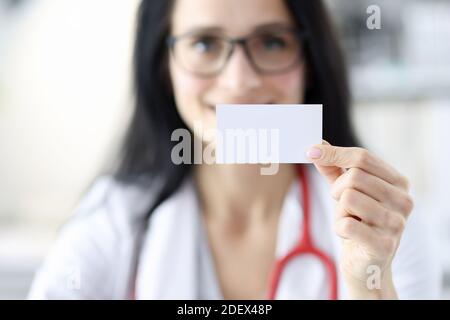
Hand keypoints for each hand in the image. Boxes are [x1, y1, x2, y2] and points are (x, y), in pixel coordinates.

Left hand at [306, 141, 413, 298]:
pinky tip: (349, 235)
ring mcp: (397, 224)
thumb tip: (317, 146)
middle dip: (337, 189)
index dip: (334, 153)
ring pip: (348, 198)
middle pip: (354, 176)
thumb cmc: (358, 222)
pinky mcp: (384, 245)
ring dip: (339, 211)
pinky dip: (339, 228)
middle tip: (341, 204)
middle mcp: (403, 201)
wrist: (366, 263)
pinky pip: (346, 224)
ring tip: (350, 220)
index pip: (363, 157)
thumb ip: (334, 168)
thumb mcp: (346, 191)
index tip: (311, 152)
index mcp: (398, 183)